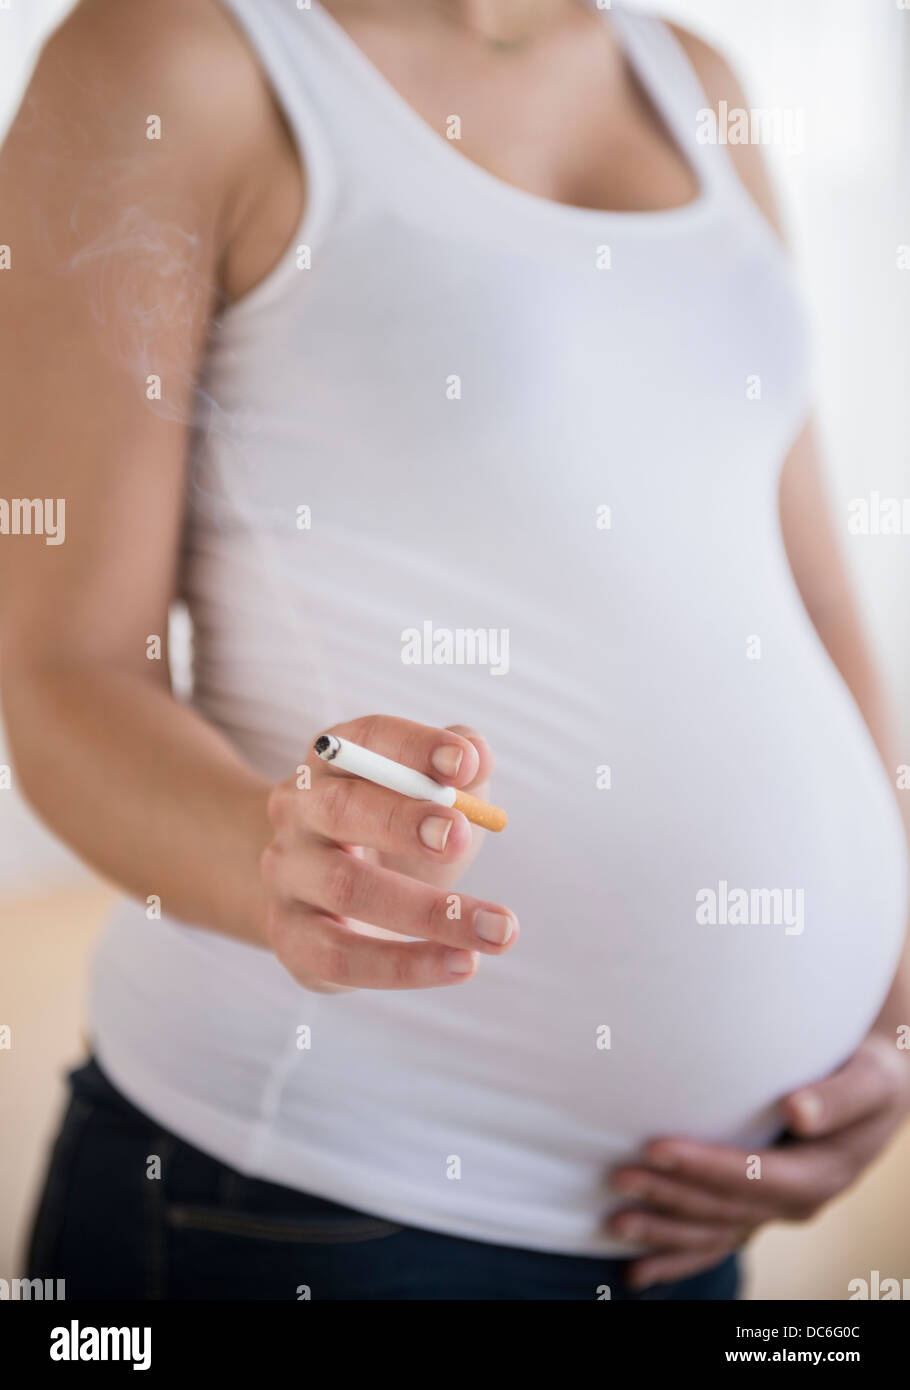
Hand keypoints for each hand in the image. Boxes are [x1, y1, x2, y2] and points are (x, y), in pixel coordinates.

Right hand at [260, 714, 517, 992]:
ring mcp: (287, 876)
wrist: (328, 898)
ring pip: (347, 889)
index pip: (366, 739)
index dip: (414, 747)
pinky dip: (406, 964)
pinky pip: (342, 956)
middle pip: (341, 808)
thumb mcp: (433, 792)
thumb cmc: (396, 832)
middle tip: (461, 836)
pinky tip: (462, 963)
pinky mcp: (291, 938)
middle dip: (403, 821)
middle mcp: (297, 811)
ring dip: (429, 910)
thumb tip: (476, 754)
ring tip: (500, 928)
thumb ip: (460, 763)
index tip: (466, 763)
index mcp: (333, 761)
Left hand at [608, 1032, 909, 1288]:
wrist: (876, 1095)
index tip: (655, 1146)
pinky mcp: (758, 1210)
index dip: (703, 1165)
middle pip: (724, 1207)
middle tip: (619, 1178)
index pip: (754, 1175)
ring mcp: (774, 1212)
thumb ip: (838, 1097)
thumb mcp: (871, 1080)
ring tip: (615, 1222)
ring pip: (714, 1231)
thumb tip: (798, 1110)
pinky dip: (676, 1260)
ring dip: (664, 1231)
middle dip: (670, 1195)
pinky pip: (716, 1243)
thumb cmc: (870, 1075)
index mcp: (821, 1174)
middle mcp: (796, 1202)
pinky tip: (637, 1272)